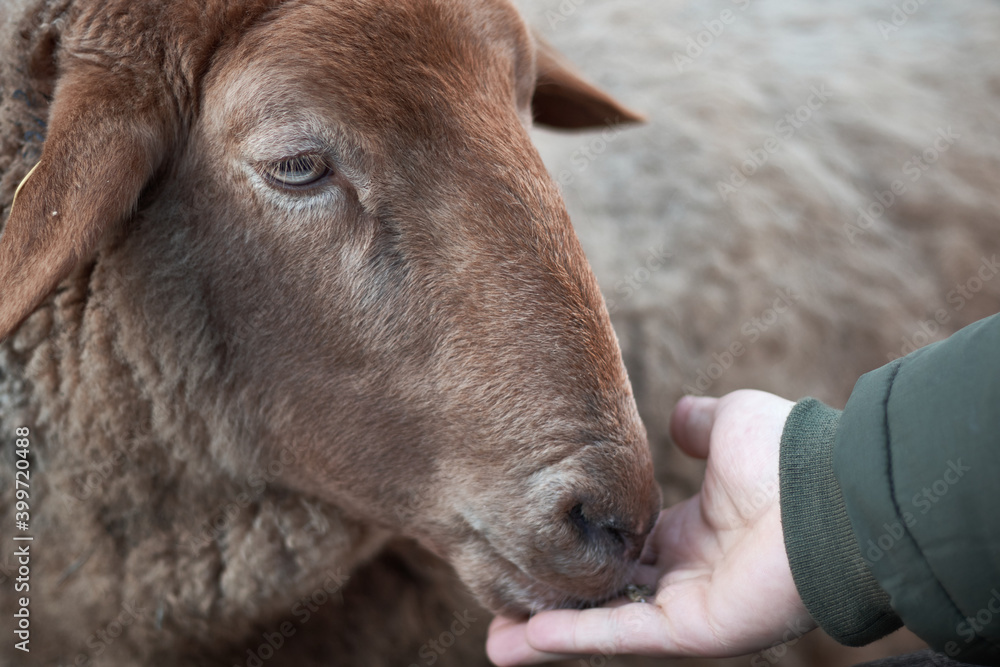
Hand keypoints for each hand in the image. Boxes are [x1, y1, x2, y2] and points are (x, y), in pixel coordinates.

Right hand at [487, 390, 815, 664]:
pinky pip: (623, 636)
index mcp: (692, 530)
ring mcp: (687, 607)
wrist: (831, 492)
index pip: (622, 547)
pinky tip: (524, 636)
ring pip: (605, 622)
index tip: (534, 540)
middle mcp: (685, 573)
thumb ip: (696, 425)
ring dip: (549, 632)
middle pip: (605, 592)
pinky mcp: (693, 631)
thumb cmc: (787, 455)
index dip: (580, 546)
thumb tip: (676, 417)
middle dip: (554, 599)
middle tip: (500, 601)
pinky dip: (575, 637)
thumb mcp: (727, 423)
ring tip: (495, 639)